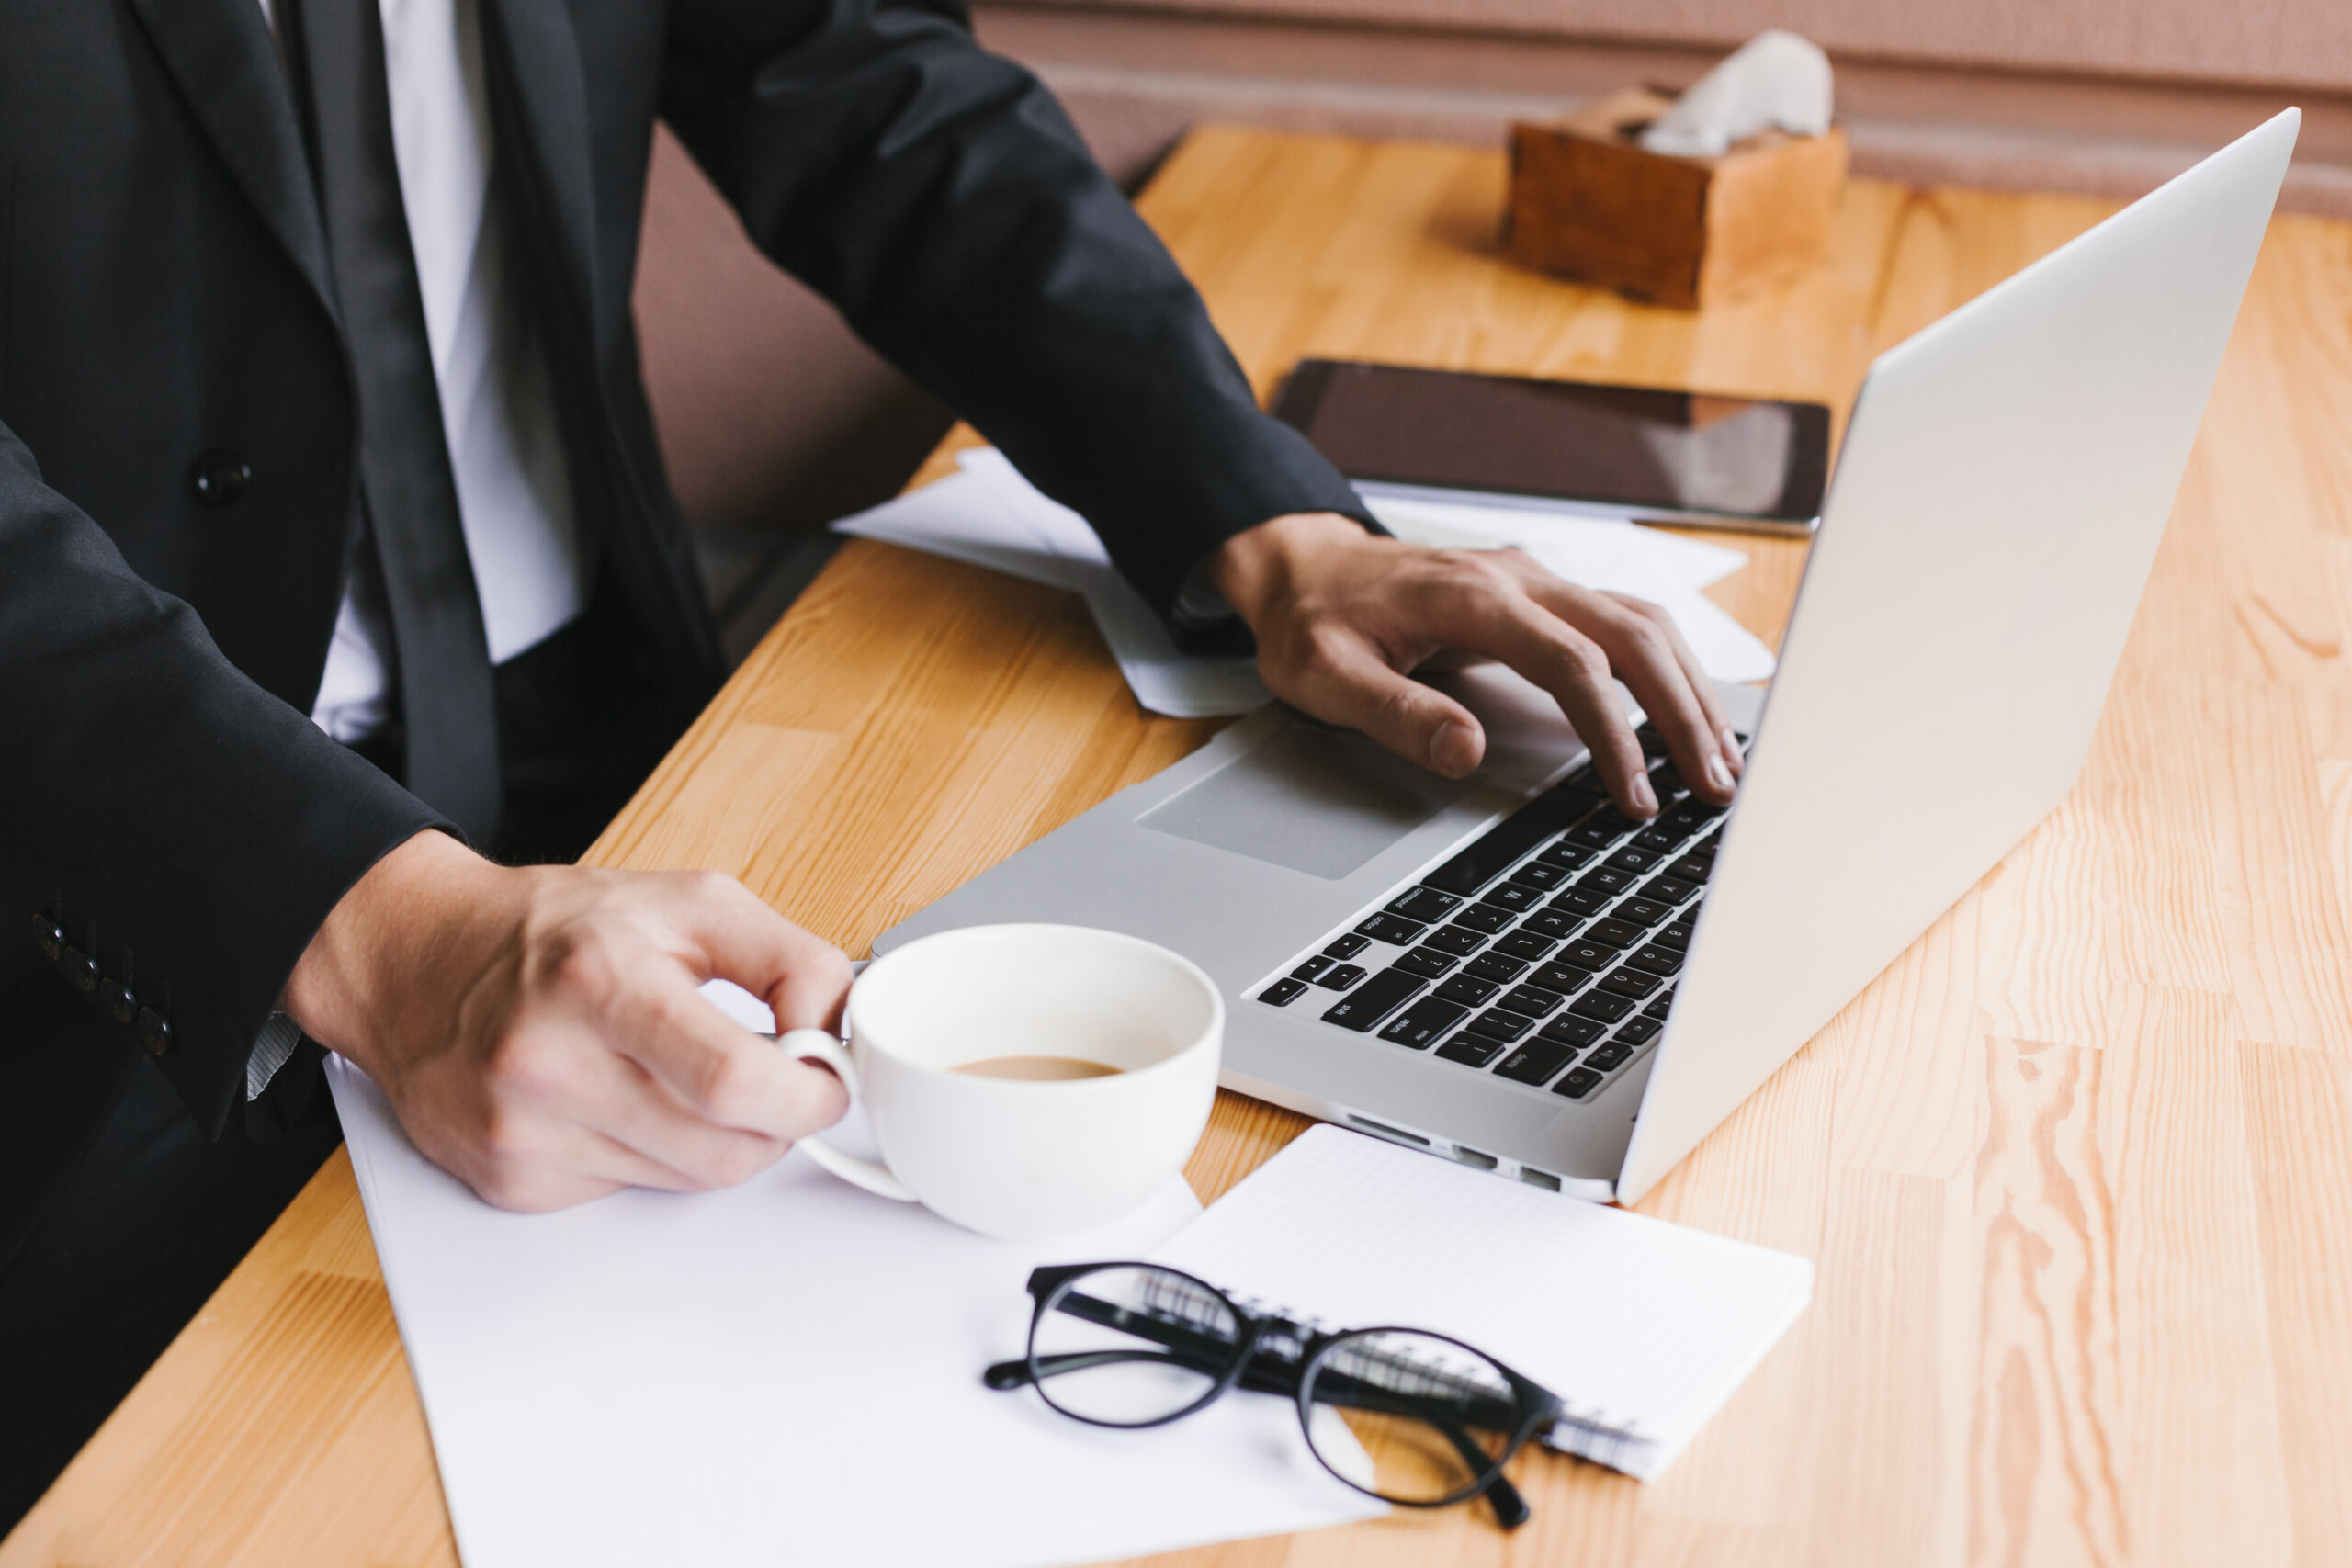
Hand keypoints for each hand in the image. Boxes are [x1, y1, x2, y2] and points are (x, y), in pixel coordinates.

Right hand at [284, 831, 851, 1210]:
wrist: (420, 961)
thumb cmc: (558, 929)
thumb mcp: (692, 902)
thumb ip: (790, 959)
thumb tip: (835, 1031)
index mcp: (599, 979)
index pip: (733, 1081)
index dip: (806, 1093)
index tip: (825, 1079)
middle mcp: (547, 1063)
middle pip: (721, 1151)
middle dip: (775, 1123)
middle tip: (772, 1079)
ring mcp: (520, 1132)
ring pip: (685, 1182)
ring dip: (715, 1138)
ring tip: (684, 1075)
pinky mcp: (508, 1180)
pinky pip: (628, 1192)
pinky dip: (651, 1154)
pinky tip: (619, 1098)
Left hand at [1210, 513, 1742, 816]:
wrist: (1305, 567)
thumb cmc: (1314, 621)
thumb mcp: (1326, 677)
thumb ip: (1396, 714)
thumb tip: (1467, 752)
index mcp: (1471, 597)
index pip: (1572, 662)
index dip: (1612, 732)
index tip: (1634, 793)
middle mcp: (1519, 578)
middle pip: (1633, 635)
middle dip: (1681, 712)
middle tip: (1714, 785)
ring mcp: (1536, 582)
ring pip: (1643, 623)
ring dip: (1688, 690)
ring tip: (1719, 761)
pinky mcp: (1543, 596)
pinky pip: (1626, 623)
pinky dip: (1668, 668)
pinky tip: (1688, 711)